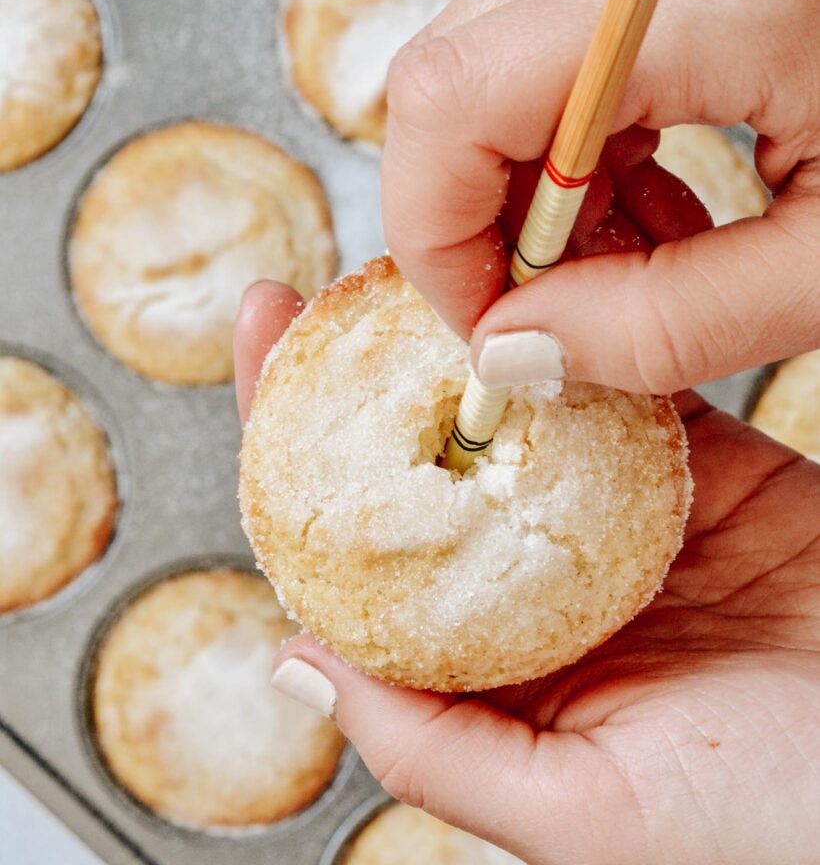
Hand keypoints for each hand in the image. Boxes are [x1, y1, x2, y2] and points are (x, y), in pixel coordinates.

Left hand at [235, 283, 819, 864]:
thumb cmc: (768, 819)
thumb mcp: (585, 815)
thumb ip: (438, 750)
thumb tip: (297, 664)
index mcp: (487, 656)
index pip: (353, 545)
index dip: (289, 450)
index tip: (260, 357)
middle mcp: (532, 576)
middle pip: (409, 458)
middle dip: (342, 372)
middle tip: (290, 296)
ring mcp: (608, 511)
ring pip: (510, 405)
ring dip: (454, 336)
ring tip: (403, 267)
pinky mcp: (695, 465)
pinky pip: (622, 384)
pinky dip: (582, 330)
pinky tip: (535, 282)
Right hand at [381, 0, 819, 392]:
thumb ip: (668, 324)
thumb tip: (517, 347)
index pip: (450, 99)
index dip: (433, 233)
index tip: (489, 319)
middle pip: (446, 77)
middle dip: (474, 219)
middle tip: (554, 299)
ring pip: (483, 65)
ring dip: (524, 189)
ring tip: (627, 253)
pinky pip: (540, 48)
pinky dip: (564, 148)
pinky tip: (645, 199)